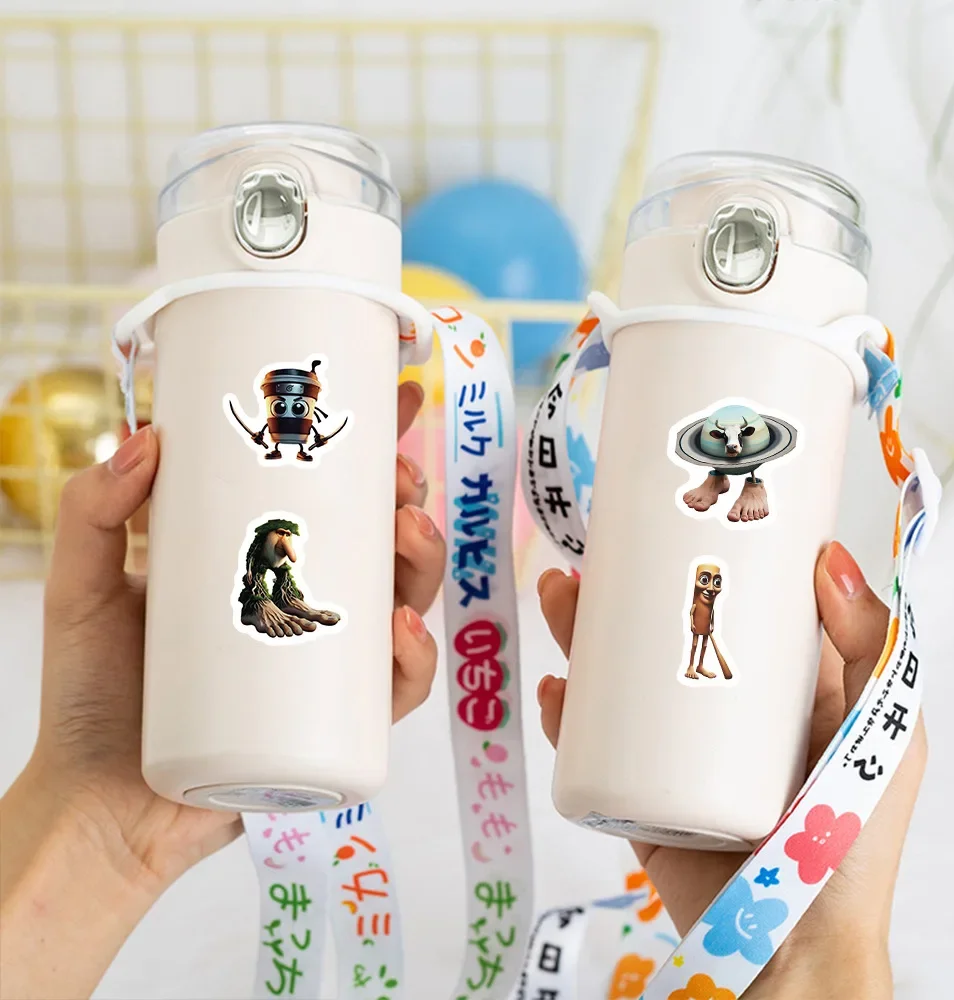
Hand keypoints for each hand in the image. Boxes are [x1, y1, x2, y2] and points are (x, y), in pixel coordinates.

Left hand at [0, 381, 442, 998]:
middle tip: (400, 479)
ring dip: (424, 562)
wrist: (100, 805)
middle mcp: (310, 607)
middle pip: (384, 543)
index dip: (371, 447)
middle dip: (410, 501)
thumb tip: (146, 438)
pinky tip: (398, 630)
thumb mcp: (85, 587)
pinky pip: (396, 689)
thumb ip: (95, 511)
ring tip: (406, 534)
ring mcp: (330, 666)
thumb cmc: (95, 694)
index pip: (330, 495)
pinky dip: (413, 658)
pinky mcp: (340, 723)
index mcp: (266, 563)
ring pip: (407, 602)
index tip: (393, 399)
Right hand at [536, 543, 925, 998]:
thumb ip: (870, 646)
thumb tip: (829, 555)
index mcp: (776, 692)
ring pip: (614, 685)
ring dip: (580, 639)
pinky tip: (555, 691)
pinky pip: (589, 750)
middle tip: (588, 563)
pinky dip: (565, 718)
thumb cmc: (849, 843)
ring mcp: (671, 757)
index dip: (694, 569)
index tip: (664, 527)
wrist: (789, 948)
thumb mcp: (882, 731)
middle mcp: (717, 716)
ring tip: (561, 600)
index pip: (730, 614)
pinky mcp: (635, 799)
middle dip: (616, 599)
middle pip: (654, 641)